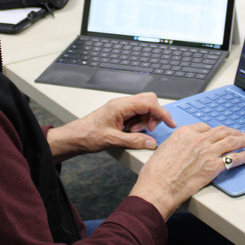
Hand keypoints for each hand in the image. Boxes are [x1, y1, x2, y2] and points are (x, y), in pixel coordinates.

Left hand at [46, 93, 174, 161]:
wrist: (74, 137)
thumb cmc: (87, 135)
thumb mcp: (112, 140)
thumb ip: (134, 141)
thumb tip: (151, 142)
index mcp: (121, 106)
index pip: (149, 103)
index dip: (162, 113)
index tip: (170, 123)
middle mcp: (122, 104)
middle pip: (148, 101)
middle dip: (153, 116)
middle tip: (147, 131)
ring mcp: (121, 108)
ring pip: (143, 108)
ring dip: (144, 122)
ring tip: (133, 133)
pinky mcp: (120, 114)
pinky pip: (136, 115)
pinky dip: (138, 124)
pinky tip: (129, 133)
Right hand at [129, 123, 244, 218]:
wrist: (159, 187)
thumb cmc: (156, 173)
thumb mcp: (163, 150)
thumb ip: (176, 146)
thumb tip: (181, 150)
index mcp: (184, 133)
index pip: (204, 126)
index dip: (213, 130)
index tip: (218, 133)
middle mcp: (198, 139)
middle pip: (221, 131)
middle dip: (233, 131)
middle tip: (240, 133)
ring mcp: (208, 152)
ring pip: (231, 141)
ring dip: (243, 139)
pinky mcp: (214, 166)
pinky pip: (234, 158)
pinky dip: (244, 156)